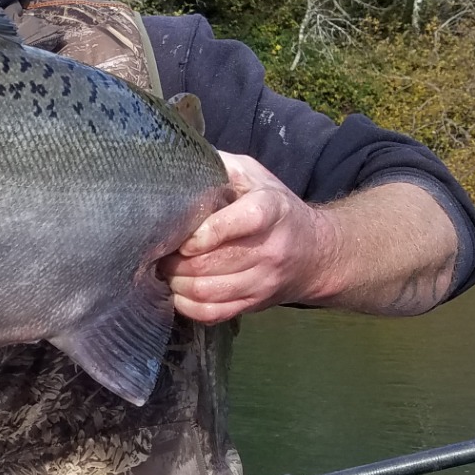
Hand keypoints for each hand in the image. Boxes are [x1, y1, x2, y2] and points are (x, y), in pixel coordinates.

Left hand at [159, 151, 334, 324]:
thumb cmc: (274, 207)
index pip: (244, 221)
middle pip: (215, 263)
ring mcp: (264, 281)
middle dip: (177, 261)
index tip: (184, 237)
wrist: (315, 253)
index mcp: (271, 209)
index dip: (208, 232)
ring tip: (164, 270)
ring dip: (177, 283)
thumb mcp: (254, 175)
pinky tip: (177, 292)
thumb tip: (177, 160)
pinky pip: (215, 314)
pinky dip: (188, 306)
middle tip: (159, 252)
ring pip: (210, 292)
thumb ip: (221, 166)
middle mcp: (270, 249)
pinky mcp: (255, 304)